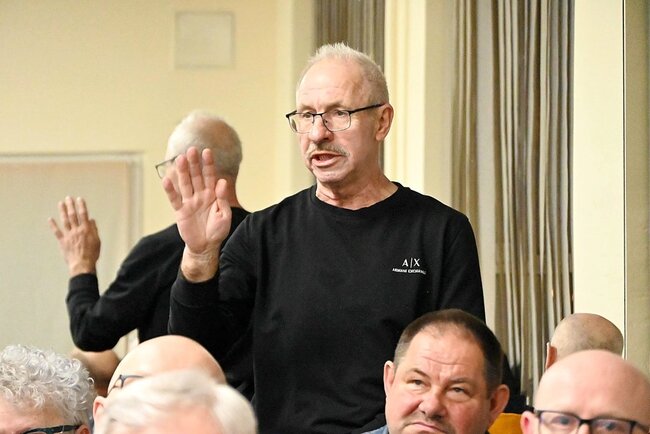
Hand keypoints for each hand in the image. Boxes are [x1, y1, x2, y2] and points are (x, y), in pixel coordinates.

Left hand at [48, 196, 100, 275]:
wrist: (82, 264)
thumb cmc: (92, 254)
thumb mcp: (97, 241)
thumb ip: (94, 230)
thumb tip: (91, 220)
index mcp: (86, 230)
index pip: (83, 215)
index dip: (81, 206)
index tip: (79, 199)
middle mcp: (76, 230)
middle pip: (73, 215)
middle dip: (70, 206)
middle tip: (68, 198)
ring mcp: (68, 235)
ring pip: (65, 221)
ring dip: (62, 211)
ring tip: (60, 203)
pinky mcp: (62, 241)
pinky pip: (57, 232)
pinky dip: (53, 225)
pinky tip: (50, 219)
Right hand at [162, 147, 231, 280]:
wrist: (206, 246)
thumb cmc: (217, 231)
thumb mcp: (224, 216)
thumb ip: (222, 199)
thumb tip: (222, 182)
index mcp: (212, 195)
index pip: (210, 176)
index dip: (208, 164)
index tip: (207, 151)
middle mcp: (200, 195)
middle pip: (196, 176)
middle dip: (194, 163)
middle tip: (191, 150)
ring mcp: (189, 202)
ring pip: (185, 184)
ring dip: (182, 172)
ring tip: (180, 159)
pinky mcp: (180, 211)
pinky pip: (174, 199)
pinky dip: (170, 190)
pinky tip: (166, 180)